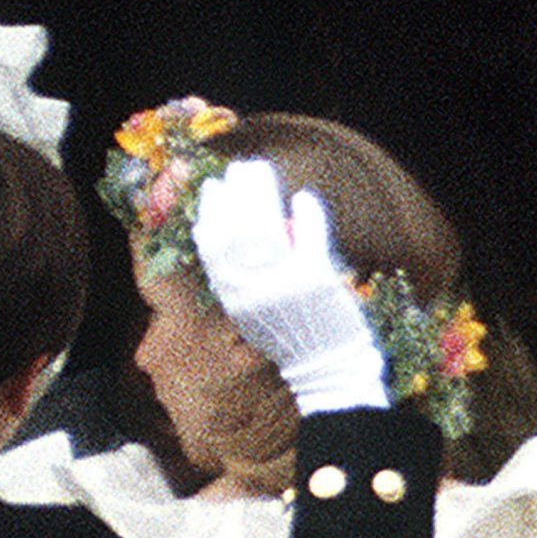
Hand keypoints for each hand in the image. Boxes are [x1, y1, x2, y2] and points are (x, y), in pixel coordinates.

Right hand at [192, 161, 384, 413]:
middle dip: (234, 191)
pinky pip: (309, 234)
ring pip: (265, 224)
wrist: (327, 369)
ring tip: (261, 171)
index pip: (211, 247)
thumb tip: (231, 238)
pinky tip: (303, 196)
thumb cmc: (291, 339)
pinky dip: (306, 212)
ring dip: (261, 190)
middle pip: (236, 228)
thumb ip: (239, 281)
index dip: (209, 212)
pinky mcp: (314, 278)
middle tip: (237, 168)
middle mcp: (253, 288)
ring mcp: (283, 282)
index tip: (211, 188)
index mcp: (234, 297)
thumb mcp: (251, 315)